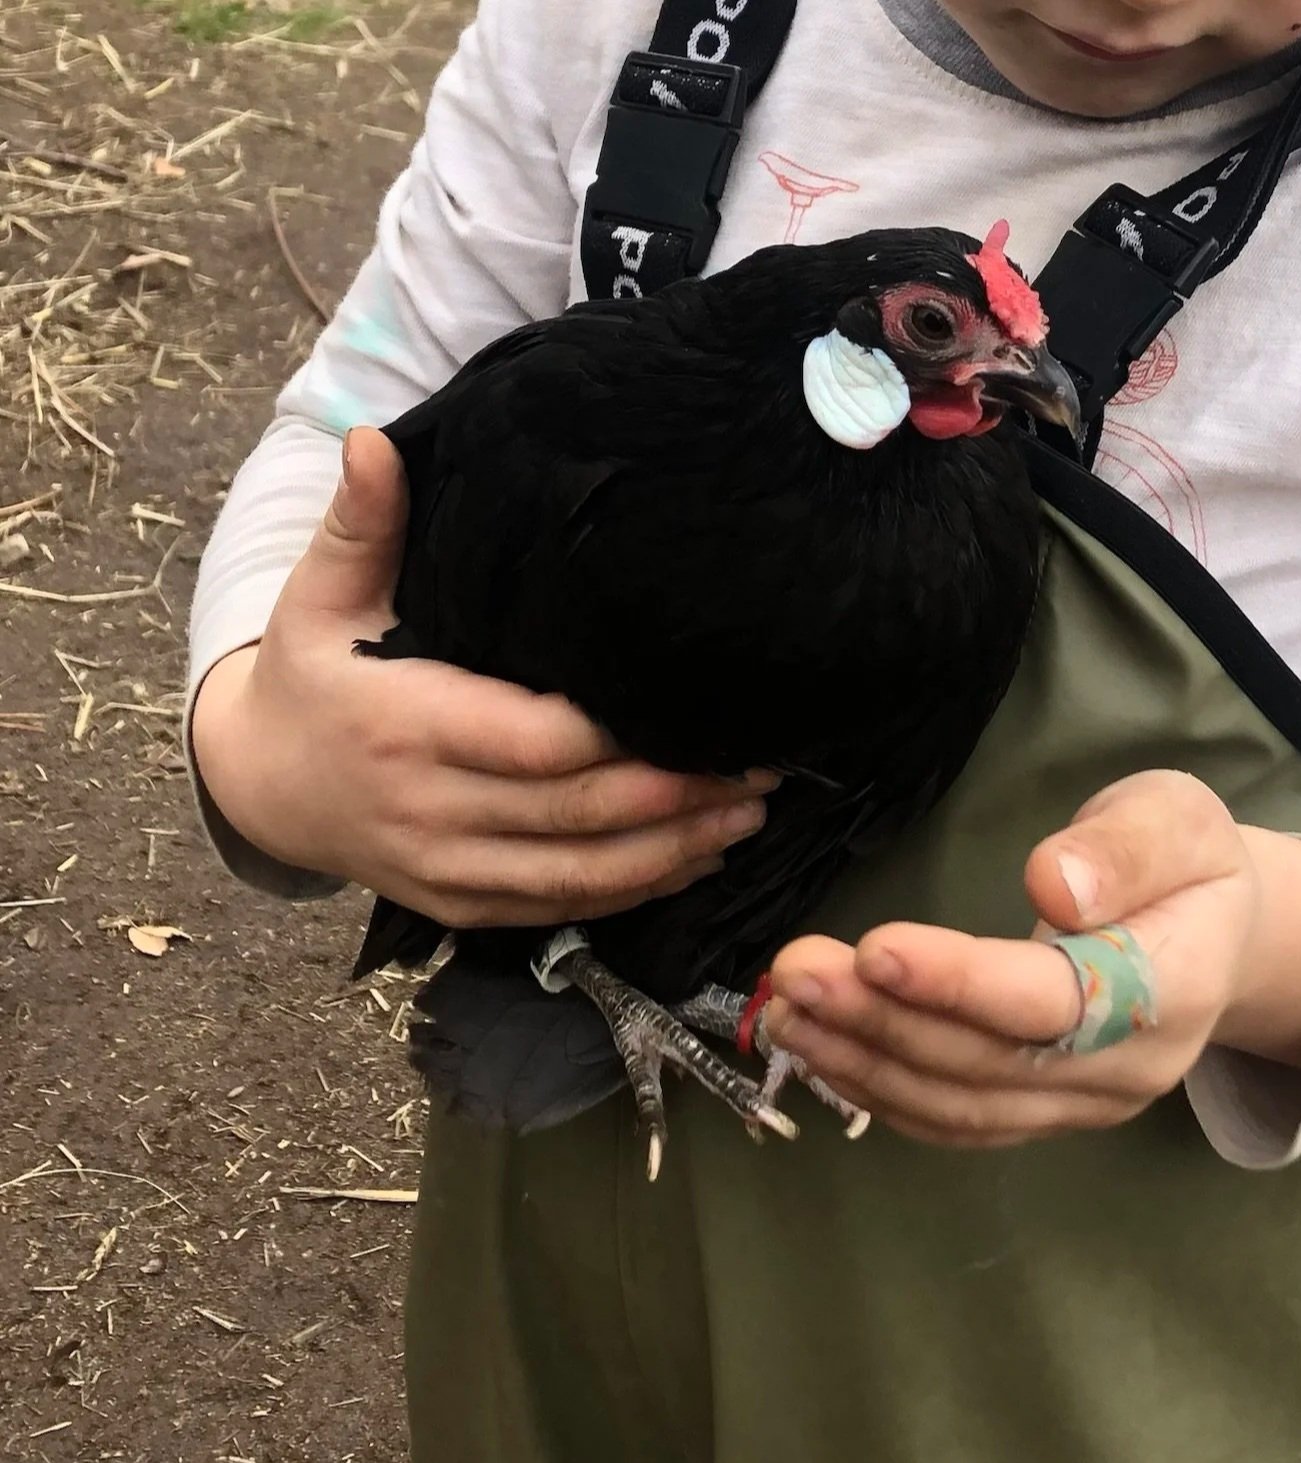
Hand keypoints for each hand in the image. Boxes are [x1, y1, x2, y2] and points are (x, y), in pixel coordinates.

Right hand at [190, 427, 774, 928]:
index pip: (536, 740)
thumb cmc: (309, 675)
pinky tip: (696, 861)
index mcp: (406, 725)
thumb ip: (361, 524)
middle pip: (577, 813)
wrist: (260, 786)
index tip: (696, 710)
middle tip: (763, 768)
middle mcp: (429, 809)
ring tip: (749, 815)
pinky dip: (634, 892)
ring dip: (674, 851)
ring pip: (581, 874)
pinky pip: (560, 908)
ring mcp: (447, 869)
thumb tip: (374, 440)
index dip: (620, 736)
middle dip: (678, 794)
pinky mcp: (461, 907)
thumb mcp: (318, 595)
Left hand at [763, 770, 1300, 1147]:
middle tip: (795, 969)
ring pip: (964, 1104)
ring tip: (787, 1009)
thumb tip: (1053, 885)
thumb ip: (1125, 848)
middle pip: (993, 1062)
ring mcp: (1087, 1106)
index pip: (1057, 1001)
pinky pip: (958, 1123)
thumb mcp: (1176, 817)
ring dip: (865, 1062)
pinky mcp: (1045, 1117)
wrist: (1216, 934)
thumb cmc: (1187, 862)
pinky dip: (881, 1092)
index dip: (963, 983)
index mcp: (1176, 990)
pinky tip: (823, 1051)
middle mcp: (1132, 1069)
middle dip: (884, 1019)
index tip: (875, 948)